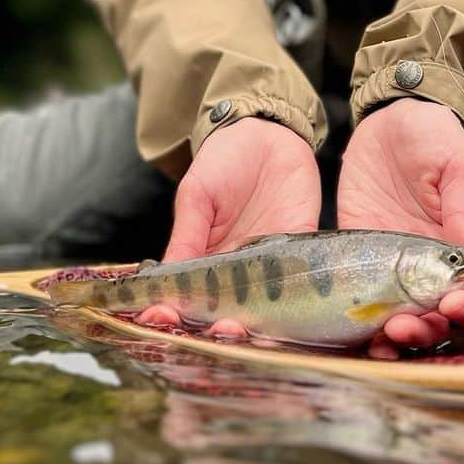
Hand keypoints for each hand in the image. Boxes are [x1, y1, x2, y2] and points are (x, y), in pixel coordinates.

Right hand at [137, 117, 320, 334]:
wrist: (267, 132)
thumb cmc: (223, 159)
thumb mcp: (197, 194)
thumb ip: (187, 234)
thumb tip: (164, 279)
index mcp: (202, 258)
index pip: (184, 295)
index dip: (171, 312)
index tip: (161, 321)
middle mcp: (235, 271)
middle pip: (224, 312)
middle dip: (217, 328)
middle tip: (218, 331)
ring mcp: (269, 265)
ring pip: (262, 308)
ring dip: (255, 325)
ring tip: (244, 331)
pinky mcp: (301, 249)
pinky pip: (302, 282)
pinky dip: (299, 301)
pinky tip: (292, 316)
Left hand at [337, 98, 463, 357]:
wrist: (389, 117)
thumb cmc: (434, 136)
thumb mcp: (456, 167)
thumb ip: (463, 213)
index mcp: (463, 247)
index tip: (454, 306)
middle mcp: (430, 268)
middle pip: (438, 318)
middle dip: (426, 329)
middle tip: (404, 327)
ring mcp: (393, 267)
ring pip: (401, 317)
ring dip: (394, 335)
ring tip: (381, 339)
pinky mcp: (357, 258)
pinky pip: (360, 297)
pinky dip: (359, 321)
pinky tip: (352, 332)